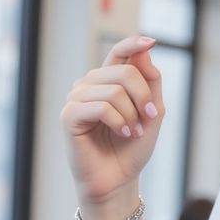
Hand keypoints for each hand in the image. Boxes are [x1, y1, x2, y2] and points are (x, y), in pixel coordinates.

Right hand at [60, 35, 164, 205]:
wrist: (118, 179)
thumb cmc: (131, 148)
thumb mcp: (151, 112)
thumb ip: (151, 82)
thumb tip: (144, 51)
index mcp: (108, 81)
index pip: (118, 52)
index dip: (133, 43)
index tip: (151, 41)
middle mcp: (89, 84)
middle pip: (124, 71)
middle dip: (143, 96)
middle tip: (148, 118)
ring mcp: (77, 98)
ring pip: (114, 90)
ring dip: (132, 115)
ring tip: (133, 132)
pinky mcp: (69, 116)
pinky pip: (100, 107)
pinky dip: (119, 121)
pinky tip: (123, 133)